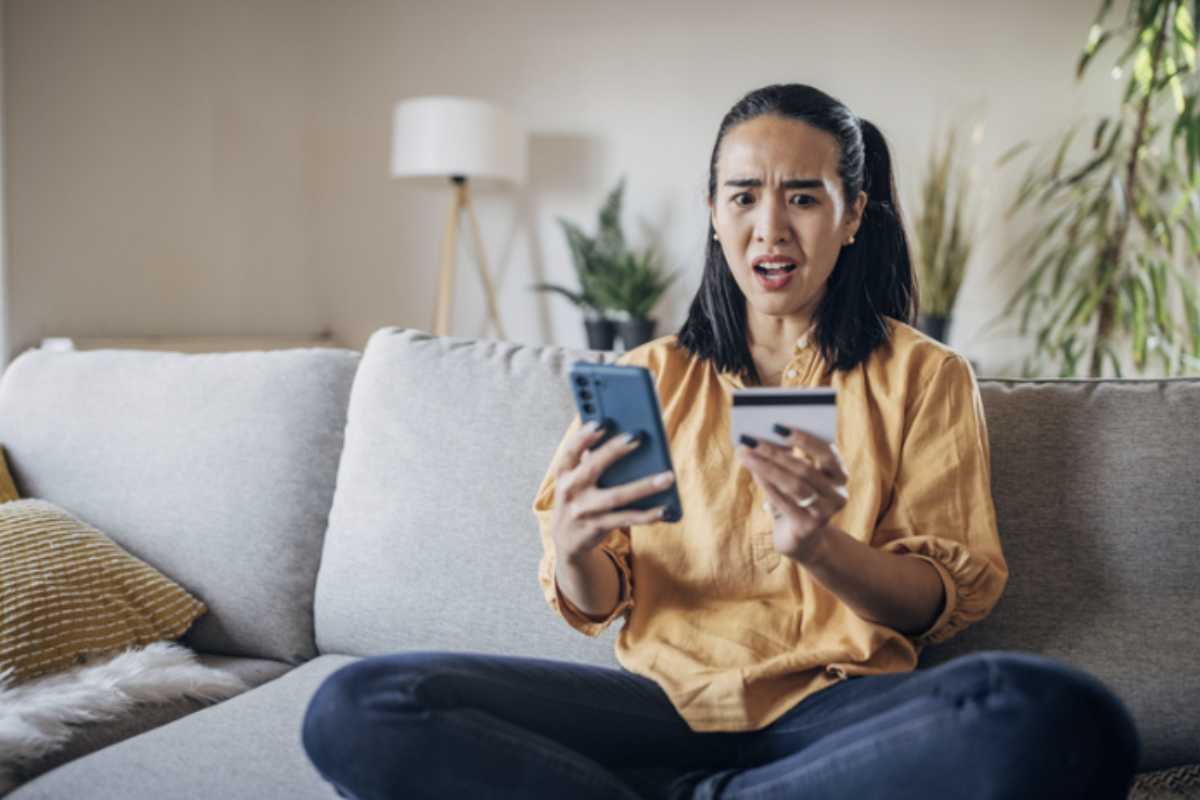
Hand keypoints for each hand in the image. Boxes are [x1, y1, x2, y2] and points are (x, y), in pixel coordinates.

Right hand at [551, 420, 675, 560]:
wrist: (566, 542)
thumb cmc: (580, 500)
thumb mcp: (576, 481)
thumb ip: (593, 462)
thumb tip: (628, 440)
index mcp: (564, 473)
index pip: (570, 450)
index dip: (584, 436)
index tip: (602, 422)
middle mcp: (569, 490)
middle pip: (593, 467)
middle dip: (614, 451)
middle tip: (638, 437)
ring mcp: (583, 511)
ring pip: (616, 496)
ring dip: (644, 486)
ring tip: (668, 476)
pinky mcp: (596, 527)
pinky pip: (626, 519)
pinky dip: (647, 515)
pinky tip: (665, 509)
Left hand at [735, 425, 848, 563]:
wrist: (801, 540)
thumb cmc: (796, 500)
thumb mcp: (795, 477)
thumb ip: (786, 458)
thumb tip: (763, 436)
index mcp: (840, 476)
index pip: (827, 453)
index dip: (805, 438)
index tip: (779, 426)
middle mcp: (838, 494)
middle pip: (806, 469)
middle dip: (776, 452)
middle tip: (753, 439)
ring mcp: (825, 513)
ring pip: (794, 485)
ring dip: (766, 467)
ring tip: (745, 454)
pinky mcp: (808, 527)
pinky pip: (784, 503)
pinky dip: (767, 485)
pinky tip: (753, 472)